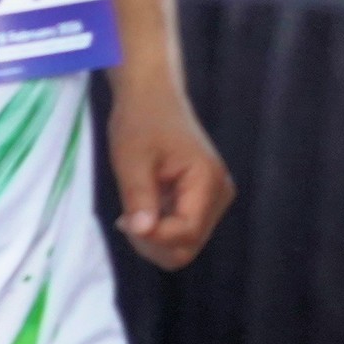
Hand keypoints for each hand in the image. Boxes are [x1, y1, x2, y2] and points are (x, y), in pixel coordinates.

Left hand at [108, 84, 234, 269]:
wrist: (153, 97)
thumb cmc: (141, 123)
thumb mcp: (132, 161)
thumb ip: (140, 198)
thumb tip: (143, 232)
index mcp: (207, 181)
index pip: (186, 234)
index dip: (153, 237)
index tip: (123, 221)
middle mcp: (219, 194)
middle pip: (187, 246)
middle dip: (153, 242)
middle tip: (126, 219)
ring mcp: (214, 199)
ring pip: (184, 244)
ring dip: (154, 237)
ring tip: (133, 211)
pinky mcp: (204, 200)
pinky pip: (182, 231)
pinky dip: (159, 229)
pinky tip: (143, 209)